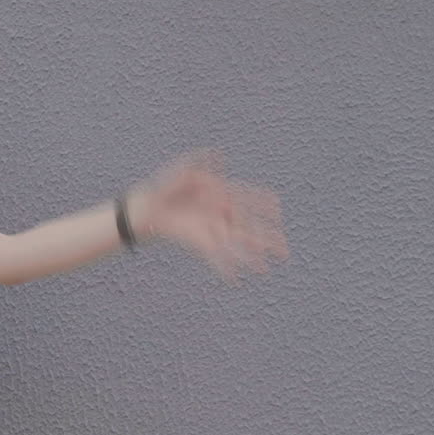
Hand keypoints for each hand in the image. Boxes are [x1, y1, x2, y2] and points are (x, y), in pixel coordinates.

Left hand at [130, 150, 288, 282]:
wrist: (148, 207)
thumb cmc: (165, 185)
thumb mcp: (183, 169)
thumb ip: (201, 160)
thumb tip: (219, 154)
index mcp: (219, 194)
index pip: (246, 197)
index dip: (261, 202)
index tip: (277, 208)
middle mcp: (220, 214)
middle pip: (249, 226)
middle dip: (267, 237)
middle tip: (284, 249)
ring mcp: (211, 228)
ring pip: (235, 245)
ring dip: (251, 257)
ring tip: (265, 269)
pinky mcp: (199, 241)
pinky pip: (215, 256)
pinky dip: (224, 267)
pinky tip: (233, 280)